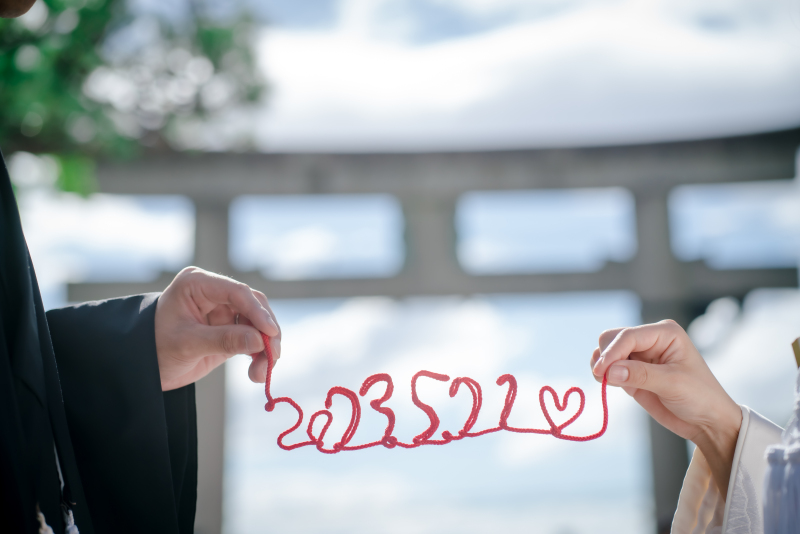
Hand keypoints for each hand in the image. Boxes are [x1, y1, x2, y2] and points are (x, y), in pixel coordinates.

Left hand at [154, 267, 280, 390]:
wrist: (144, 367)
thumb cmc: (156, 348)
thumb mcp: (187, 344)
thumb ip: (223, 340)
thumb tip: (260, 341)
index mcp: (198, 284)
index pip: (237, 292)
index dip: (258, 312)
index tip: (270, 333)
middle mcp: (215, 293)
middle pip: (254, 306)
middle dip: (266, 332)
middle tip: (272, 356)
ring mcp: (225, 312)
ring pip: (259, 324)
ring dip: (266, 347)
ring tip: (261, 373)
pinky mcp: (231, 330)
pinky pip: (254, 339)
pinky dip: (260, 355)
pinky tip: (257, 372)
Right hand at [591, 320, 741, 494]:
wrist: (707, 422)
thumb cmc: (700, 397)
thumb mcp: (673, 384)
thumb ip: (640, 375)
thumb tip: (609, 371)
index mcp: (664, 333)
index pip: (628, 336)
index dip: (612, 352)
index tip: (600, 372)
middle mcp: (649, 340)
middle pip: (612, 338)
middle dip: (605, 356)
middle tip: (603, 378)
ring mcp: (639, 356)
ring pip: (606, 351)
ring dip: (600, 365)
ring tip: (605, 381)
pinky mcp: (631, 372)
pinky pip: (608, 367)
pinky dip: (602, 374)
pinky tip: (608, 383)